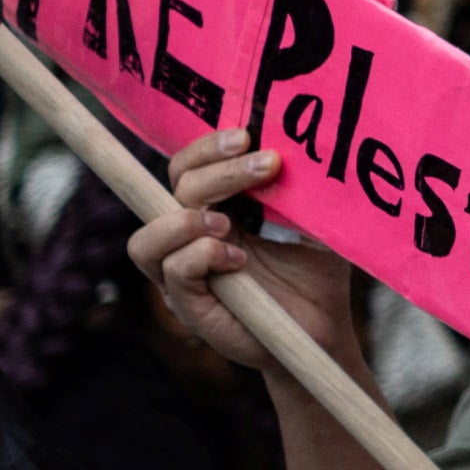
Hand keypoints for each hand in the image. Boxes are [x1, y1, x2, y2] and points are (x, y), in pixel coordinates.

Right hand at [131, 128, 359, 381]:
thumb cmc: (316, 277)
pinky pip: (172, 274)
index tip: (248, 136)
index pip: (188, 169)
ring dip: (186, 219)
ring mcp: (184, 277)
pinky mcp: (190, 308)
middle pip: (172, 189)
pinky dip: (200, 257)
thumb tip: (312, 147)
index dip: (206, 148)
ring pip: (146, 240)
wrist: (324, 334)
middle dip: (214, 169)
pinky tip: (239, 260)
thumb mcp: (317, 227)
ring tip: (231, 223)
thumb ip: (306, 194)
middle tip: (268, 163)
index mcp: (216, 212)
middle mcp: (190, 241)